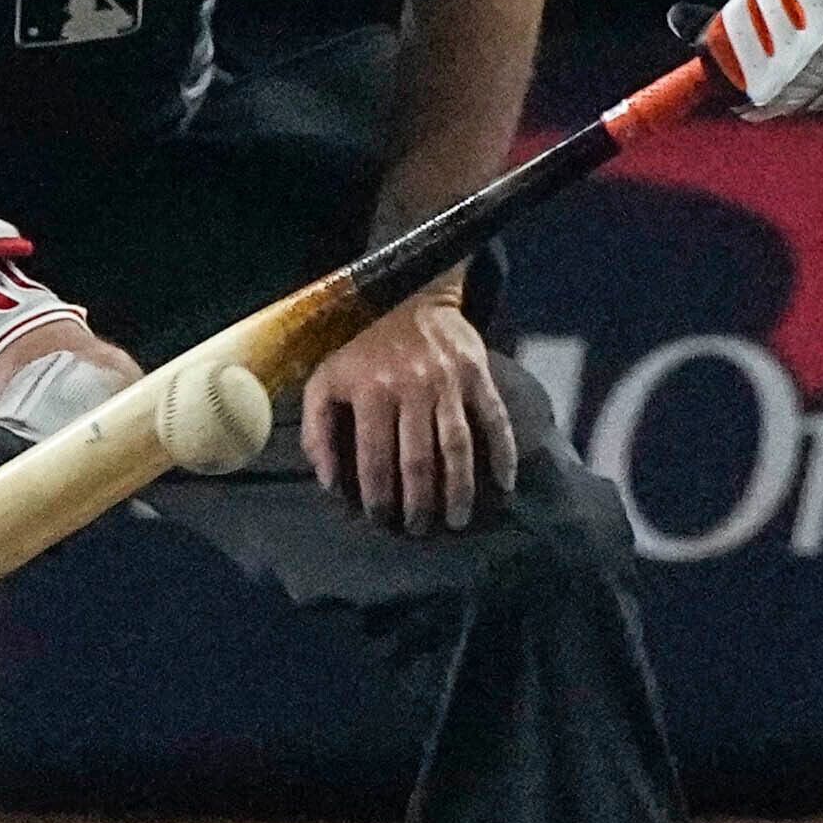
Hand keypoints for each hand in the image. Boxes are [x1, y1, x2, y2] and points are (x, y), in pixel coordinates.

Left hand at [302, 292, 516, 533]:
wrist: (409, 294)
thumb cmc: (363, 348)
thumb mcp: (325, 379)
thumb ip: (317, 430)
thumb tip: (328, 482)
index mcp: (370, 392)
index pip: (375, 458)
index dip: (378, 496)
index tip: (382, 519)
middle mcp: (411, 388)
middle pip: (419, 460)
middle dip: (419, 503)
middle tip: (420, 528)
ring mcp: (449, 382)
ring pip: (457, 447)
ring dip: (459, 490)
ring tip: (458, 520)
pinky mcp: (477, 374)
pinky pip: (494, 420)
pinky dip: (503, 453)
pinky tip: (504, 484)